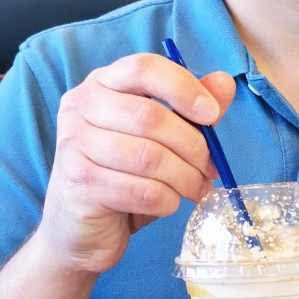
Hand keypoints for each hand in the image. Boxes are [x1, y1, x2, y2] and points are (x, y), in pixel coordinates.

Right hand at [36, 53, 234, 273]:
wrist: (82, 230)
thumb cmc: (125, 177)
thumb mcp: (162, 139)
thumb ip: (191, 110)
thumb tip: (224, 82)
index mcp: (102, 83)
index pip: (144, 68)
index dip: (183, 87)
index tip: (212, 114)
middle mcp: (80, 106)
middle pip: (150, 115)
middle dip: (193, 146)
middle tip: (211, 168)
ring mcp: (74, 143)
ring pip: (148, 156)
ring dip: (184, 177)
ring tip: (196, 189)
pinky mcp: (79, 182)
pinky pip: (139, 190)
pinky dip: (167, 200)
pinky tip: (170, 204)